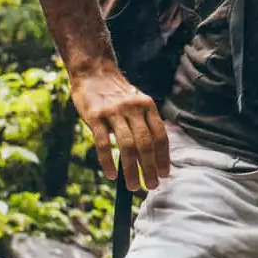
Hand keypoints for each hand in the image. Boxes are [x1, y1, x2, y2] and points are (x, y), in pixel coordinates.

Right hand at [70, 63, 169, 190]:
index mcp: (147, 105)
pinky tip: (111, 175)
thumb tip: (154, 151)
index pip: (160, 135)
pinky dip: (108, 162)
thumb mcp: (137, 101)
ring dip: (132, 170)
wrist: (93, 71)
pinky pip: (103, 144)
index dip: (163, 156)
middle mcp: (133, 108)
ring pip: (127, 146)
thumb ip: (146, 121)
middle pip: (146, 144)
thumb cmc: (116, 92)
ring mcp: (114, 112)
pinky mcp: (95, 116)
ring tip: (134, 186)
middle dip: (150, 168)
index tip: (165, 174)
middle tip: (153, 186)